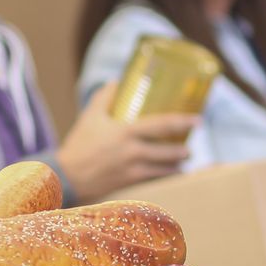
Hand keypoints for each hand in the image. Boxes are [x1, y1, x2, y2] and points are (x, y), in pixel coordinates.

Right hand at [57, 83, 196, 202]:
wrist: (66, 176)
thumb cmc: (79, 144)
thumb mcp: (90, 117)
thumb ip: (104, 98)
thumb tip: (116, 82)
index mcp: (125, 131)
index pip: (162, 124)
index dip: (182, 122)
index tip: (198, 120)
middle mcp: (132, 151)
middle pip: (168, 151)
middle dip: (183, 150)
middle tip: (192, 147)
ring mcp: (132, 169)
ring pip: (163, 168)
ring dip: (177, 165)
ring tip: (185, 160)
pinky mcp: (129, 183)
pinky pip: (153, 179)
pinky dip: (164, 176)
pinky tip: (171, 174)